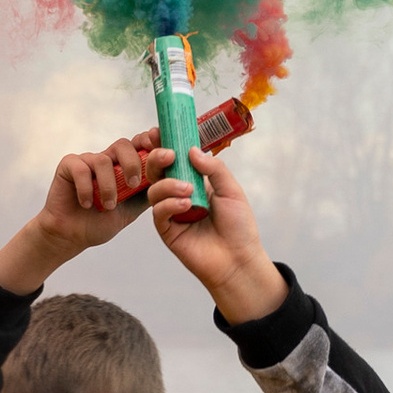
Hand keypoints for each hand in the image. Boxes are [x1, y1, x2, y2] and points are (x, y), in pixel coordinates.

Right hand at [0, 139, 172, 294]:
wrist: (73, 236)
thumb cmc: (103, 221)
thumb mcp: (133, 208)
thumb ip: (150, 192)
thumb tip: (175, 180)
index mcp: (124, 165)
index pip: (140, 143)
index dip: (152, 141)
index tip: (165, 151)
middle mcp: (107, 158)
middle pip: (123, 145)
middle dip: (133, 163)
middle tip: (134, 184)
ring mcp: (87, 160)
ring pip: (103, 159)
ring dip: (109, 185)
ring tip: (109, 205)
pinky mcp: (68, 166)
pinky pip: (81, 169)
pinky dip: (87, 188)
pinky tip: (87, 204)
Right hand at [149, 148, 286, 321]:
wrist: (238, 260)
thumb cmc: (239, 227)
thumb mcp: (231, 191)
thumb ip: (213, 169)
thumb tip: (192, 150)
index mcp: (195, 182)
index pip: (175, 160)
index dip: (167, 146)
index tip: (161, 133)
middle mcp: (179, 195)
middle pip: (157, 172)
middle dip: (158, 159)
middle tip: (169, 155)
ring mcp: (172, 213)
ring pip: (154, 190)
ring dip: (168, 184)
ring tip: (189, 189)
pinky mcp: (167, 231)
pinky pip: (158, 212)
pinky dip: (169, 204)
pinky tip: (186, 205)